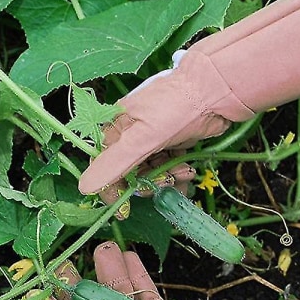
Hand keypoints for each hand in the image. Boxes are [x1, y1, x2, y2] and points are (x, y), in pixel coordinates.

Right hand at [78, 50, 253, 207]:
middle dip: (148, 182)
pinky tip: (188, 172)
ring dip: (167, 179)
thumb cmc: (176, 106)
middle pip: (130, 173)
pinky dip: (177, 174)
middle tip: (166, 182)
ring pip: (152, 172)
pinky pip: (169, 167)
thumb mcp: (142, 138)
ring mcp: (154, 138)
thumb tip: (84, 187)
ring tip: (184, 173)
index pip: (104, 166)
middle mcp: (133, 134)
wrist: (216, 91)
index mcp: (118, 128)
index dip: (112, 188)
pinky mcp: (173, 142)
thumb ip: (114, 164)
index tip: (123, 208)